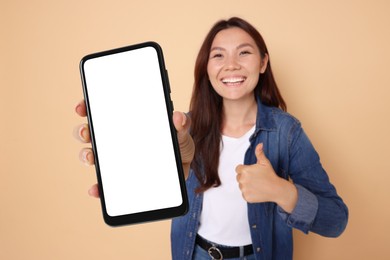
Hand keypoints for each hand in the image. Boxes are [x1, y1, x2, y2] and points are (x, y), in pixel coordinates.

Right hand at [74, 100, 194, 197]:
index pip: (102, 111)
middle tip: (86, 133)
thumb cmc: (177, 144)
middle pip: (91, 132)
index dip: (88, 107)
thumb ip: (181, 126)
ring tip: (91, 158)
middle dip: (83, 131)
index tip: (82, 107)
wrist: (183, 168)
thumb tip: (179, 117)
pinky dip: (97, 187)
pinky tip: (96, 189)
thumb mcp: (181, 133)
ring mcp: (116, 159)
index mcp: (127, 123)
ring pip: (92, 155)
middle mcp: (116, 139)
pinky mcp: (120, 179)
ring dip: (86, 155)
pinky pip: (104, 184)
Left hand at [235, 143, 297, 212]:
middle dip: (245, 177)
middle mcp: (242, 180)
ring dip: (246, 185)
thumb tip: (260, 144)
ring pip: (241, 186)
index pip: (238, 169)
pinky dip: (249, 193)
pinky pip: (244, 194)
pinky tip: (257, 191)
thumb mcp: (265, 162)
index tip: (252, 172)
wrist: (276, 189)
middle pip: (238, 177)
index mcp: (244, 170)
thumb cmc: (270, 175)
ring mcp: (244, 189)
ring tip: (257, 185)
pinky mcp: (246, 197)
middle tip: (256, 179)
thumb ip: (259, 153)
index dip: (245, 170)